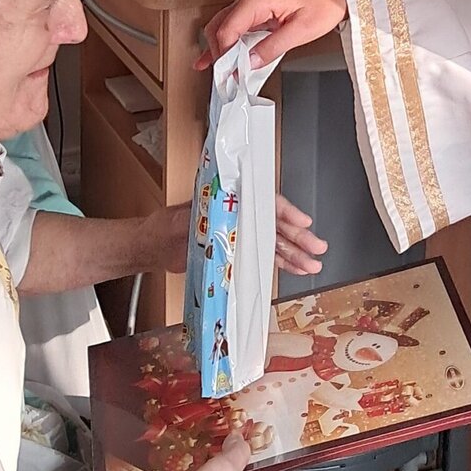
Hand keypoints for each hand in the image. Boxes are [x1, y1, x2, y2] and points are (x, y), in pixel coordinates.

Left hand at [147, 196, 326, 276]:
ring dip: (295, 255)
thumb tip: (222, 218)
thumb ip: (202, 219)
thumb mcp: (181, 219)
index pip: (265, 204)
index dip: (286, 212)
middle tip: (318, 248)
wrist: (152, 246)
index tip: (303, 221)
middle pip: (275, 225)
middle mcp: (241, 216)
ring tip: (314, 265)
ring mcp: (241, 235)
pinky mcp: (238, 253)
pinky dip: (281, 264)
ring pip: (274, 244)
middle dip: (299, 237)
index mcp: (231, 200)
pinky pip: (264, 258)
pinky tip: (296, 269)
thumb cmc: (164, 226)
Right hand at [197, 0, 348, 72]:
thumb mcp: (300, 31)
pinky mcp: (255, 13)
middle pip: (219, 28)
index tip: (229, 73)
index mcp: (257, 1)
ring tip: (220, 72)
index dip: (225, 54)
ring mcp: (251, 6)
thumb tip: (250, 62)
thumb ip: (272, 47)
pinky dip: (224, 44)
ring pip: (222, 27)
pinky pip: (233, 28)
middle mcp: (250, 0)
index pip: (228, 30)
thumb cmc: (322, 6)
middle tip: (225, 77)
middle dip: (218, 54)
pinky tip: (216, 58)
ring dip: (218, 49)